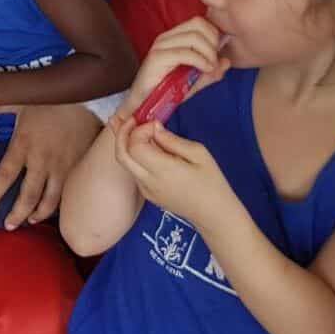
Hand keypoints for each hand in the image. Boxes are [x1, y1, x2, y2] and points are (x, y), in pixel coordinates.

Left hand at [0, 103, 99, 229]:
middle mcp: (42, 160)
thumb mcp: (19, 101)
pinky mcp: (77, 169)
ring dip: (38, 214)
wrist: (87, 98)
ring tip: (30, 221)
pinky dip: (59, 206)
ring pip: (50, 200)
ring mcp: (61, 167)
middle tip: (8, 225)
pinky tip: (53, 210)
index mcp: (24, 144)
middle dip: (17, 214)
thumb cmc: (49, 100)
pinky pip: (67, 194)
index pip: (5, 174)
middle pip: (28, 196)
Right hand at [106, 17, 228, 136]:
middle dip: (212, 42)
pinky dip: (200, 60)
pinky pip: (185, 53)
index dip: (213, 34)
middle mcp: (166, 37)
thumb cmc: (166, 92)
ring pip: (194, 37)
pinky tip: (205, 69)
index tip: (217, 53)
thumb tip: (227, 61)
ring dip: (208, 53)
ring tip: (210, 67)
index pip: (198, 22)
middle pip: (198, 24)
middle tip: (214, 61)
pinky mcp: (157, 57)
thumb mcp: (194, 81)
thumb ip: (210, 72)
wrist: (143, 104)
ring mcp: (160, 46)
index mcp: (174, 37)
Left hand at [112, 121, 235, 230]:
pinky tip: (144, 144)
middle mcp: (148, 181)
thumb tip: (153, 127)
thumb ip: (172, 140)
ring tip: (131, 125)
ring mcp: (145, 189)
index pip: (135, 146)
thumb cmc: (211, 182)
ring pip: (125, 162)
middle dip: (121, 133)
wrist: (213, 214)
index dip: (139, 130)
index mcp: (163, 170)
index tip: (154, 124)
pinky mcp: (146, 194)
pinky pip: (133, 170)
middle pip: (121, 154)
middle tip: (131, 119)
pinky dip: (133, 155)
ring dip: (125, 143)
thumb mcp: (199, 153)